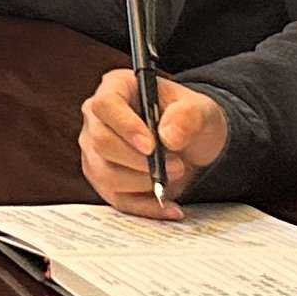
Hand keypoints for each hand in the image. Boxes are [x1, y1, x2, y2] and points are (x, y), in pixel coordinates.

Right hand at [77, 68, 232, 218]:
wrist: (193, 145)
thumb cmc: (190, 119)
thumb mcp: (200, 110)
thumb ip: (188, 117)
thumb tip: (167, 137)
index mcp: (116, 88)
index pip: (106, 105)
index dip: (125, 126)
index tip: (152, 146)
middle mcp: (97, 118)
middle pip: (101, 142)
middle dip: (140, 161)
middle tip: (176, 165)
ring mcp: (95, 150)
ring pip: (105, 173)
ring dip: (143, 182)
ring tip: (174, 176)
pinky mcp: (103, 178)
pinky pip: (117, 199)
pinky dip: (145, 207)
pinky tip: (170, 205)